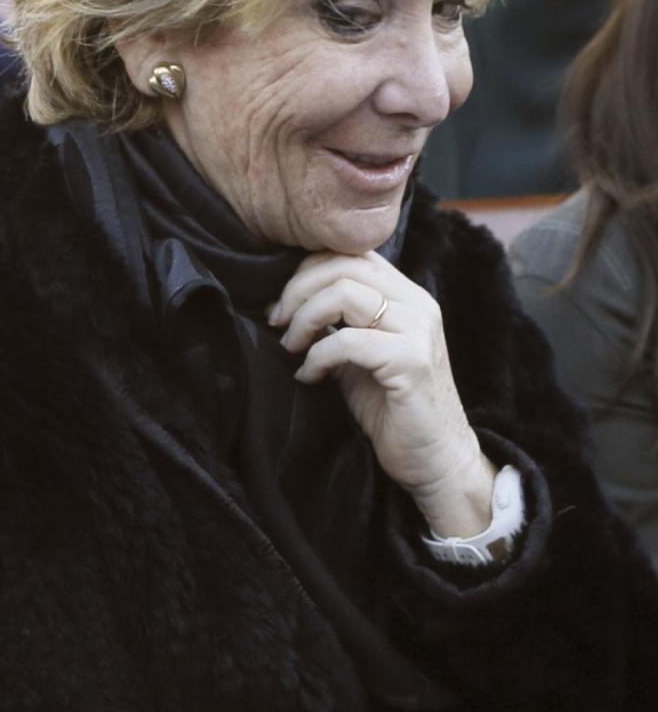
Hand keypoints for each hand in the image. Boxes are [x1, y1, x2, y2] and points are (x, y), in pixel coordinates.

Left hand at [270, 251, 494, 538]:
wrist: (433, 457)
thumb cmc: (389, 406)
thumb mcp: (356, 353)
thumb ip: (333, 321)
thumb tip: (281, 301)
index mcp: (406, 296)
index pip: (351, 254)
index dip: (306, 270)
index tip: (280, 304)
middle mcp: (417, 305)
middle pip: (344, 265)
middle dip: (297, 289)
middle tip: (277, 323)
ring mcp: (418, 331)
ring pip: (344, 294)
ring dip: (304, 319)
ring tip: (290, 347)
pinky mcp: (411, 362)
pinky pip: (348, 341)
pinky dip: (316, 357)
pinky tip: (308, 377)